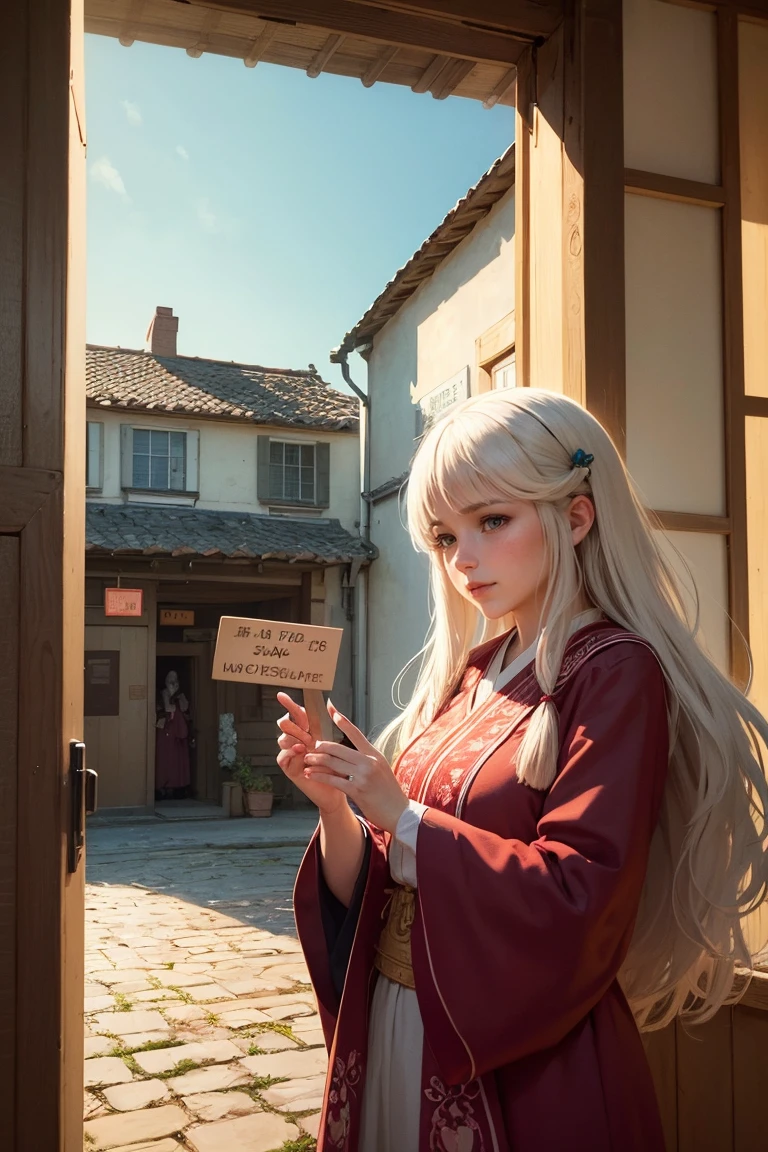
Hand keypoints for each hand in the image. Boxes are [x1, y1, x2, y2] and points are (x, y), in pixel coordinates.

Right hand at [275, 691, 344, 814]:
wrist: (335, 790)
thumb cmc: (336, 766)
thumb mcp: (333, 743)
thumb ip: (327, 726)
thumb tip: (329, 703)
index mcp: (308, 733)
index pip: (296, 715)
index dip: (288, 705)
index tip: (281, 695)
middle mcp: (297, 742)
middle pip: (286, 725)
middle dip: (291, 724)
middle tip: (299, 728)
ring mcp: (292, 755)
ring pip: (283, 740)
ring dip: (292, 740)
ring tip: (304, 744)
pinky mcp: (290, 769)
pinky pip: (282, 758)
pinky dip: (289, 754)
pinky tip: (298, 752)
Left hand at [303, 703, 407, 834]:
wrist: (399, 812)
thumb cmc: (389, 792)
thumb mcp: (382, 769)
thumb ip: (368, 759)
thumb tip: (354, 751)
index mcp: (375, 754)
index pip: (356, 733)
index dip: (343, 721)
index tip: (332, 710)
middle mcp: (369, 762)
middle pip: (339, 748)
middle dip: (322, 746)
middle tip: (312, 745)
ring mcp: (363, 776)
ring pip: (333, 763)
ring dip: (317, 760)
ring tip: (307, 759)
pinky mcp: (357, 790)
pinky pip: (333, 780)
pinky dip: (319, 776)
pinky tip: (310, 774)